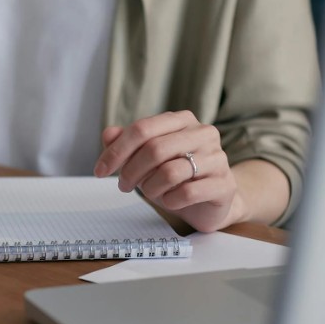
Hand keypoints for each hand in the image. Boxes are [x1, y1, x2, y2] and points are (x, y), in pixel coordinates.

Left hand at [93, 111, 240, 231]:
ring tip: (151, 193)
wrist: (210, 202)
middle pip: (154, 149)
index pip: (142, 129)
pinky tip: (170, 201)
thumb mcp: (146, 160)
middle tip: (124, 185)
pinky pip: (187, 192)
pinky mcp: (224, 184)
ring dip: (150, 188)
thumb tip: (108, 134)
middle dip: (131, 171)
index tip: (99, 170)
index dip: (116, 151)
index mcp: (182, 121)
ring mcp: (217, 158)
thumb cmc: (175, 177)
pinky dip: (170, 200)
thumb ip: (127, 144)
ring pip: (170, 172)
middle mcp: (203, 133)